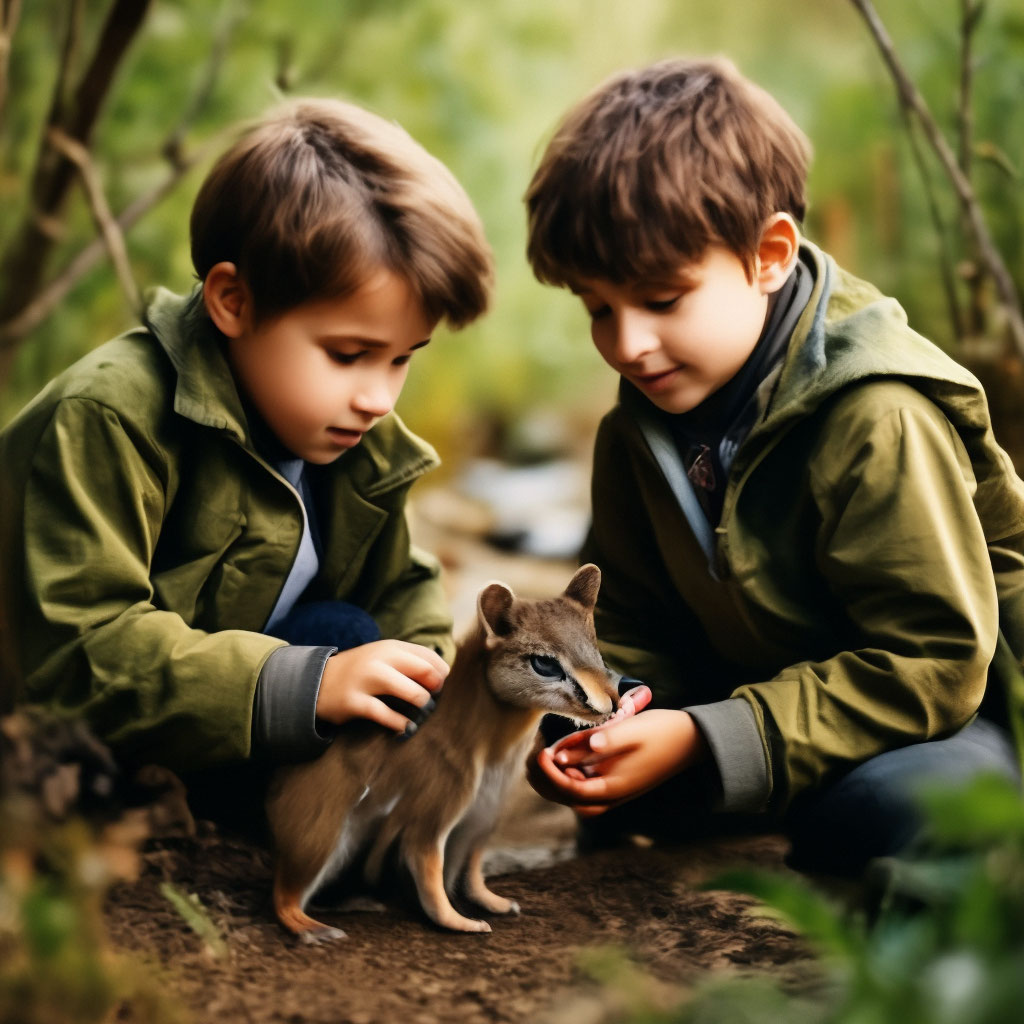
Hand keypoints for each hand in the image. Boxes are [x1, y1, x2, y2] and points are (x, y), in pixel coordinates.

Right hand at [315, 640, 448, 731]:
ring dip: (421, 704)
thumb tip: (443, 674)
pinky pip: (386, 715)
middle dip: (435, 688)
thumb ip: (410, 661)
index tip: (438, 687)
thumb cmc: (360, 671)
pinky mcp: (355, 702)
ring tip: (420, 713)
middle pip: (425, 670)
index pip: (430, 657)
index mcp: (390, 647)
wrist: (317, 681)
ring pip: (410, 691)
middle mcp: (380, 659)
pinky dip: (400, 723)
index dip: (441, 674)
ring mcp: (366, 680)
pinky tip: (404, 726)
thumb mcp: (383, 657)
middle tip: (431, 700)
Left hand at [529, 709, 705, 816]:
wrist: (692, 741)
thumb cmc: (662, 733)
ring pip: (573, 795)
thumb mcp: (631, 731)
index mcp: (614, 789)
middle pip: (566, 798)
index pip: (570, 789)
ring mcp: (613, 791)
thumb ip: (602, 740)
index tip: (542, 750)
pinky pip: (584, 786)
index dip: (550, 772)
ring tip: (545, 753)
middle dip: (546, 779)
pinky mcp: (615, 782)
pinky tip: (565, 753)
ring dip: (555, 778)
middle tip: (536, 753)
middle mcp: (611, 796)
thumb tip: (569, 750)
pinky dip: (569, 774)